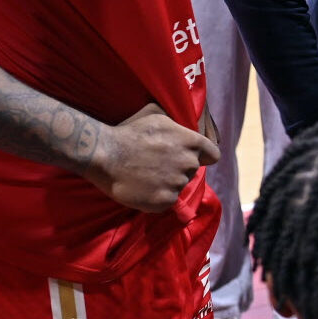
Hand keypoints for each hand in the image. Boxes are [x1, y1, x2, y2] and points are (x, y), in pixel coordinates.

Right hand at [85, 103, 220, 212]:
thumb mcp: (158, 116)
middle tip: (157, 164)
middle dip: (179, 168)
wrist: (105, 154)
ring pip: (179, 186)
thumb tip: (189, 129)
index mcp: (192, 142)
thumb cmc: (129, 131)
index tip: (189, 157)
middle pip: (192, 171)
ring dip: (167, 183)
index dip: (202, 156)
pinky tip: (143, 187)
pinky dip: (157, 197)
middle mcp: (189, 164)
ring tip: (146, 175)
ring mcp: (177, 184)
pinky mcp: (164, 201)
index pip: (213, 155)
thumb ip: (179, 127)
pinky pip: (167, 201)